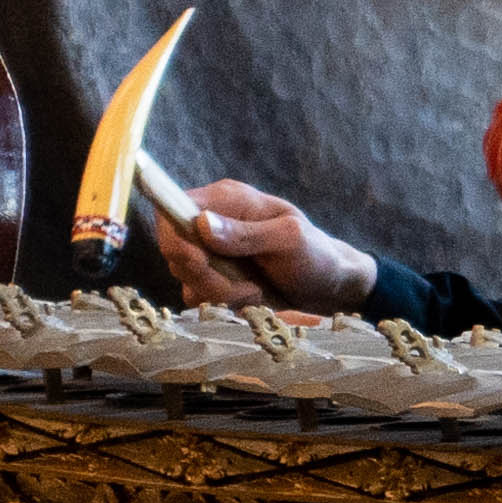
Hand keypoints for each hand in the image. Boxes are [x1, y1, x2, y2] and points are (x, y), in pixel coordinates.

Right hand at [146, 175, 374, 308]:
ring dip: (218, 294)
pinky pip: (196, 294)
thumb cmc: (316, 254)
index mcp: (226, 199)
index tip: (202, 264)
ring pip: (185, 277)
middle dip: (206, 277)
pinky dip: (221, 304)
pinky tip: (251, 299)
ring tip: (256, 292)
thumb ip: (247, 234)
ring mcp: (210, 250)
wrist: (329, 285)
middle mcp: (211, 220)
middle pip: (175, 250)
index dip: (176, 240)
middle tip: (247, 288)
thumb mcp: (290, 240)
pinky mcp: (213, 276)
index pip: (173, 209)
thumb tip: (201, 224)